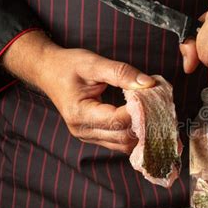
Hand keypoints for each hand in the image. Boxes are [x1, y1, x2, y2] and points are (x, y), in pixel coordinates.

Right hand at [1, 31, 154, 153]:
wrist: (47, 72)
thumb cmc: (67, 66)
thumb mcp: (93, 63)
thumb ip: (121, 73)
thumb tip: (149, 84)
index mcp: (80, 114)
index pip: (117, 120)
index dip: (139, 111)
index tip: (153, 97)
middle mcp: (83, 131)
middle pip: (123, 137)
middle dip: (144, 123)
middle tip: (159, 105)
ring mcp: (88, 136)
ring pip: (123, 145)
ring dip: (141, 132)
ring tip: (154, 113)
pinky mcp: (94, 136)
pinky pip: (119, 142)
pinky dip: (134, 133)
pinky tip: (143, 120)